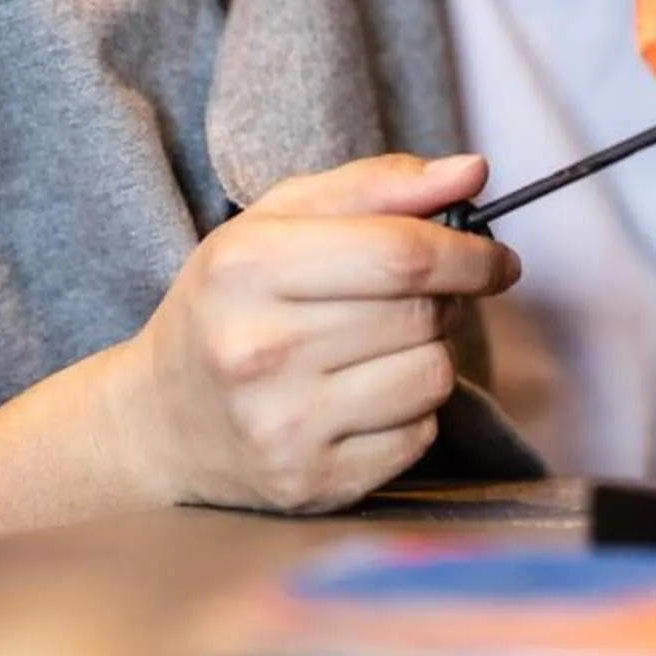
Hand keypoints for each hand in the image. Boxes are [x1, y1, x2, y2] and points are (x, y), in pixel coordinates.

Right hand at [118, 153, 518, 513]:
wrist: (159, 421)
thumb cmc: (231, 304)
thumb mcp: (278, 222)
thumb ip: (378, 186)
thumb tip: (472, 171)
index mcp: (247, 266)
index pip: (402, 254)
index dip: (470, 253)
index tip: (497, 258)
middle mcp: (258, 350)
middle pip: (422, 313)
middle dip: (444, 300)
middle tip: (419, 300)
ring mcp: (282, 426)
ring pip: (432, 376)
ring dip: (429, 355)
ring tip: (379, 349)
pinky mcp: (310, 483)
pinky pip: (418, 437)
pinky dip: (411, 413)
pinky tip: (363, 399)